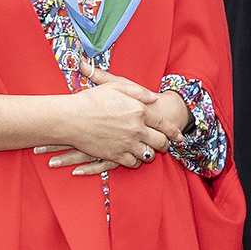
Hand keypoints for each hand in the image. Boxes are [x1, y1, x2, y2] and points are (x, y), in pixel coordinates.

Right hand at [38, 64, 178, 173]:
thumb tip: (154, 97)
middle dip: (165, 144)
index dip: (174, 131)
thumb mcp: (116, 86)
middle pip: (160, 142)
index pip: (163, 123)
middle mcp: (136, 129)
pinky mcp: (115, 155)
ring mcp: (126, 144)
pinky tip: (135, 158)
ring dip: (151, 153)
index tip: (180, 136)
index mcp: (139, 111)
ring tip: (149, 152)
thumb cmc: (91, 99)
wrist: (71, 118)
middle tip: (165, 145)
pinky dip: (136, 162)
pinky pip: (133, 163)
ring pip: (148, 154)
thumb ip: (138, 91)